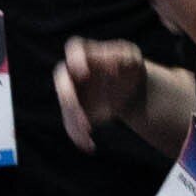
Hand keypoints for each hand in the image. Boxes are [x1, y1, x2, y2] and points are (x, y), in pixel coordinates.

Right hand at [53, 36, 150, 153]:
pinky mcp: (75, 110)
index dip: (75, 60)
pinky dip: (78, 136)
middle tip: (82, 113)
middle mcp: (73, 72)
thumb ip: (124, 56)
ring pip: (65, 107)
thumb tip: (110, 65)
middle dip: (69, 99)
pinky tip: (90, 146)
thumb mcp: (132, 58)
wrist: (131, 90)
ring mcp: (72, 91)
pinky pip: (71, 124)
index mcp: (86, 54)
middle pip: (63, 82)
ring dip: (72, 121)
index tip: (83, 73)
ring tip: (87, 135)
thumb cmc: (130, 69)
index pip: (74, 49)